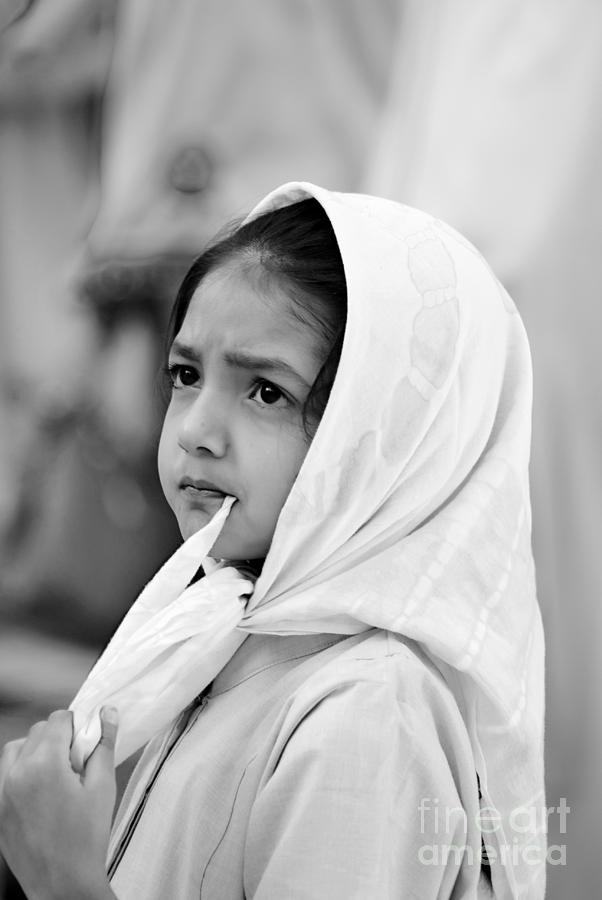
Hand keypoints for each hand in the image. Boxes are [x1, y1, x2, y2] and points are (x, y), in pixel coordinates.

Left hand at [0, 707, 118, 899]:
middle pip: (38, 731)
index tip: (87, 743)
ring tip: (56, 773)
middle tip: (76, 762)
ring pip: (16, 748)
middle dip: (58, 737)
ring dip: (35, 750)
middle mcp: (18, 772)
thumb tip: (107, 713)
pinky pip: (5, 774)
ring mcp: (3, 791)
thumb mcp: (102, 787)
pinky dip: (20, 770)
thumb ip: (103, 744)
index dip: (77, 726)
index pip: (58, 720)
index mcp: (45, 763)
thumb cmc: (86, 839)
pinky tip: (40, 790)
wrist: (62, 885)